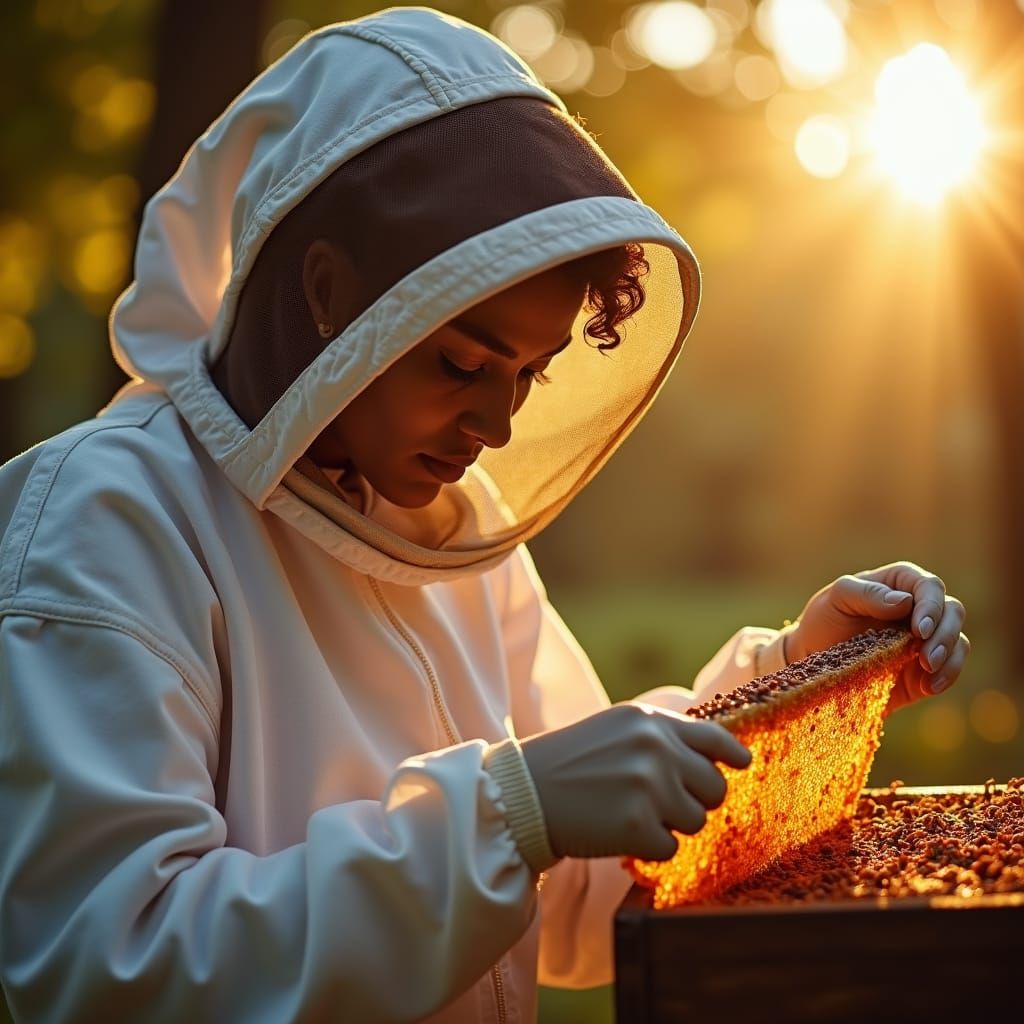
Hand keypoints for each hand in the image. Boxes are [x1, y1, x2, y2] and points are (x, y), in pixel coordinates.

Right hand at [520, 703, 750, 861]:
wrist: (525, 792)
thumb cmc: (570, 762)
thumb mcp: (617, 729)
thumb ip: (663, 737)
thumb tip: (720, 759)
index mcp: (650, 721)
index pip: (714, 738)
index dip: (732, 756)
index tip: (742, 765)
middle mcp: (655, 747)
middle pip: (714, 787)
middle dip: (694, 800)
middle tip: (659, 803)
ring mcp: (648, 785)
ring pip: (696, 820)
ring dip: (670, 825)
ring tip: (631, 813)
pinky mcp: (637, 825)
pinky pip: (671, 848)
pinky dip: (649, 848)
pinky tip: (618, 831)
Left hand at [784, 561, 968, 713]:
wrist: (813, 659)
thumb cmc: (824, 620)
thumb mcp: (837, 598)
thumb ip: (867, 593)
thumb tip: (904, 601)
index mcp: (899, 584)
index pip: (928, 586)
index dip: (931, 605)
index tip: (920, 629)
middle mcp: (918, 608)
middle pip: (952, 611)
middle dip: (945, 634)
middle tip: (927, 657)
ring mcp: (924, 639)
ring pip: (957, 640)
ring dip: (950, 657)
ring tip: (928, 671)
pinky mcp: (925, 668)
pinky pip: (950, 668)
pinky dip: (946, 676)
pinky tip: (928, 687)